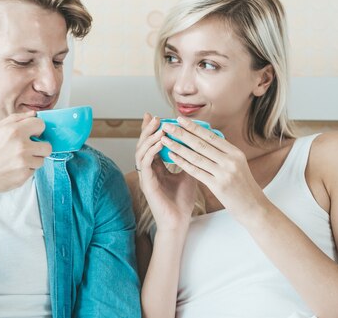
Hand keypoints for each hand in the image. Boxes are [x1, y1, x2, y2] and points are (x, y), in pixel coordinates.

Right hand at [0, 111, 51, 234]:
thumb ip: (16, 119)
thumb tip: (34, 113)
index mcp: (15, 131)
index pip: (41, 125)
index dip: (36, 129)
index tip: (31, 133)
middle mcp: (22, 147)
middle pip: (47, 146)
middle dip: (39, 147)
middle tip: (28, 148)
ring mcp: (24, 163)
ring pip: (41, 160)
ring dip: (33, 160)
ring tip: (17, 159)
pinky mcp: (23, 177)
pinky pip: (33, 171)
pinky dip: (25, 170)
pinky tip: (12, 168)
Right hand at [135, 113, 196, 232]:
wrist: (179, 222)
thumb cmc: (182, 200)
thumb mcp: (188, 173)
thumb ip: (187, 159)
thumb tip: (196, 142)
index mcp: (156, 167)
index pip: (151, 144)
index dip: (152, 130)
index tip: (156, 116)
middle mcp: (148, 170)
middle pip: (143, 145)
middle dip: (148, 130)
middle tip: (155, 117)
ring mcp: (146, 177)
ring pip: (141, 151)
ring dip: (149, 138)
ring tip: (158, 127)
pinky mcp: (147, 184)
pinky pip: (145, 163)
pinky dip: (151, 151)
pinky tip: (159, 142)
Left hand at [160, 117, 267, 225]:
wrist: (254, 208)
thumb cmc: (243, 186)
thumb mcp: (237, 165)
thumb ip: (223, 153)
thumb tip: (204, 139)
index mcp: (235, 152)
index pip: (211, 136)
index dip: (194, 127)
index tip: (180, 119)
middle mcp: (230, 160)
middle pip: (201, 143)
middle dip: (182, 133)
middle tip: (167, 125)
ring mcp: (224, 173)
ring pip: (196, 156)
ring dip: (178, 146)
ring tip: (165, 139)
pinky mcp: (218, 186)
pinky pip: (196, 171)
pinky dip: (182, 162)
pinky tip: (172, 156)